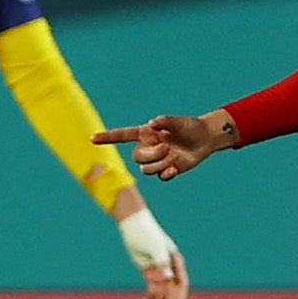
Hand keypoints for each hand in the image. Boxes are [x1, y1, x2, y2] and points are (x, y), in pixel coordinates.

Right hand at [93, 111, 236, 180]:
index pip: (122, 136)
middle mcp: (148, 147)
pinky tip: (175, 168)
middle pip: (136, 157)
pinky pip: (159, 177)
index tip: (92, 138)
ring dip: (159, 164)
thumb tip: (153, 124)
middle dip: (150, 155)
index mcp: (146, 133)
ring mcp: (157, 160)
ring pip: (145, 170)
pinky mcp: (166, 170)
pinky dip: (166, 173)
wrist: (204, 139)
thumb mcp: (179, 121)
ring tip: (172, 156)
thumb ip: (165, 121)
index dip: (108, 137)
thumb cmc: (189, 126)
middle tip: (166, 148)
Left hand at [112, 198, 188, 298]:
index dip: (178, 296)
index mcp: (175, 261)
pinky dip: (152, 296)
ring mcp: (160, 269)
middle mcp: (170, 266)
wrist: (134, 224)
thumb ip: (163, 263)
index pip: (180, 282)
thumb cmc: (147, 233)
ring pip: (163, 290)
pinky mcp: (150, 270)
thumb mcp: (155, 248)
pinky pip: (153, 286)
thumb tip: (170, 278)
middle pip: (173, 289)